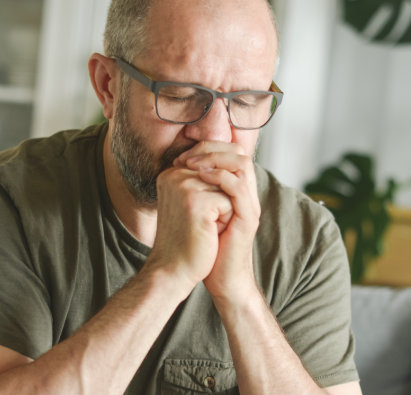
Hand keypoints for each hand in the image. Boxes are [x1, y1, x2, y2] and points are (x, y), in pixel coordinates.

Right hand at [144, 166, 233, 292]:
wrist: (174, 270)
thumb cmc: (186, 238)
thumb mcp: (192, 201)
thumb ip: (203, 178)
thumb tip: (231, 159)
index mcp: (171, 172)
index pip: (213, 165)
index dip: (216, 192)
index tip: (196, 213)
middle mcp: (174, 175)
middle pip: (222, 175)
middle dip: (221, 200)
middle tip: (201, 222)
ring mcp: (184, 186)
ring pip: (228, 187)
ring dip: (224, 209)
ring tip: (203, 226)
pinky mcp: (196, 201)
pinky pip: (229, 201)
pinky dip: (225, 219)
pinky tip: (206, 232)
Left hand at [175, 141, 260, 301]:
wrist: (220, 278)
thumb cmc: (206, 247)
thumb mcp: (198, 213)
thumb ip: (196, 191)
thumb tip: (177, 171)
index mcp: (236, 191)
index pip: (231, 153)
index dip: (208, 148)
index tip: (183, 156)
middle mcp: (246, 195)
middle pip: (239, 152)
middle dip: (211, 148)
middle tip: (187, 157)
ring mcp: (249, 205)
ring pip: (242, 164)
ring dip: (214, 158)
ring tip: (192, 165)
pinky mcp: (247, 219)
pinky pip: (238, 187)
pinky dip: (219, 176)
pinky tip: (200, 178)